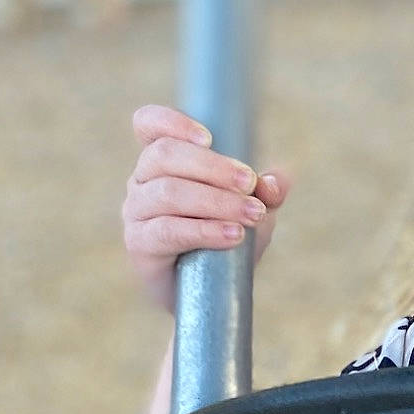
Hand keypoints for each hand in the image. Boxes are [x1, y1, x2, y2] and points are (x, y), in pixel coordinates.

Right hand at [123, 105, 289, 312]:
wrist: (209, 292)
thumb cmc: (227, 237)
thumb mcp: (253, 210)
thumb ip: (266, 192)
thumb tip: (277, 181)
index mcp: (163, 161)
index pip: (149, 124)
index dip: (172, 122)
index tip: (210, 137)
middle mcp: (142, 181)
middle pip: (165, 155)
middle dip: (213, 166)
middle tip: (251, 183)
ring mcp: (136, 212)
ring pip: (168, 192)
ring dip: (216, 200)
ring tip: (254, 214)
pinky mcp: (139, 245)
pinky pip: (168, 230)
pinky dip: (205, 230)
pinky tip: (234, 236)